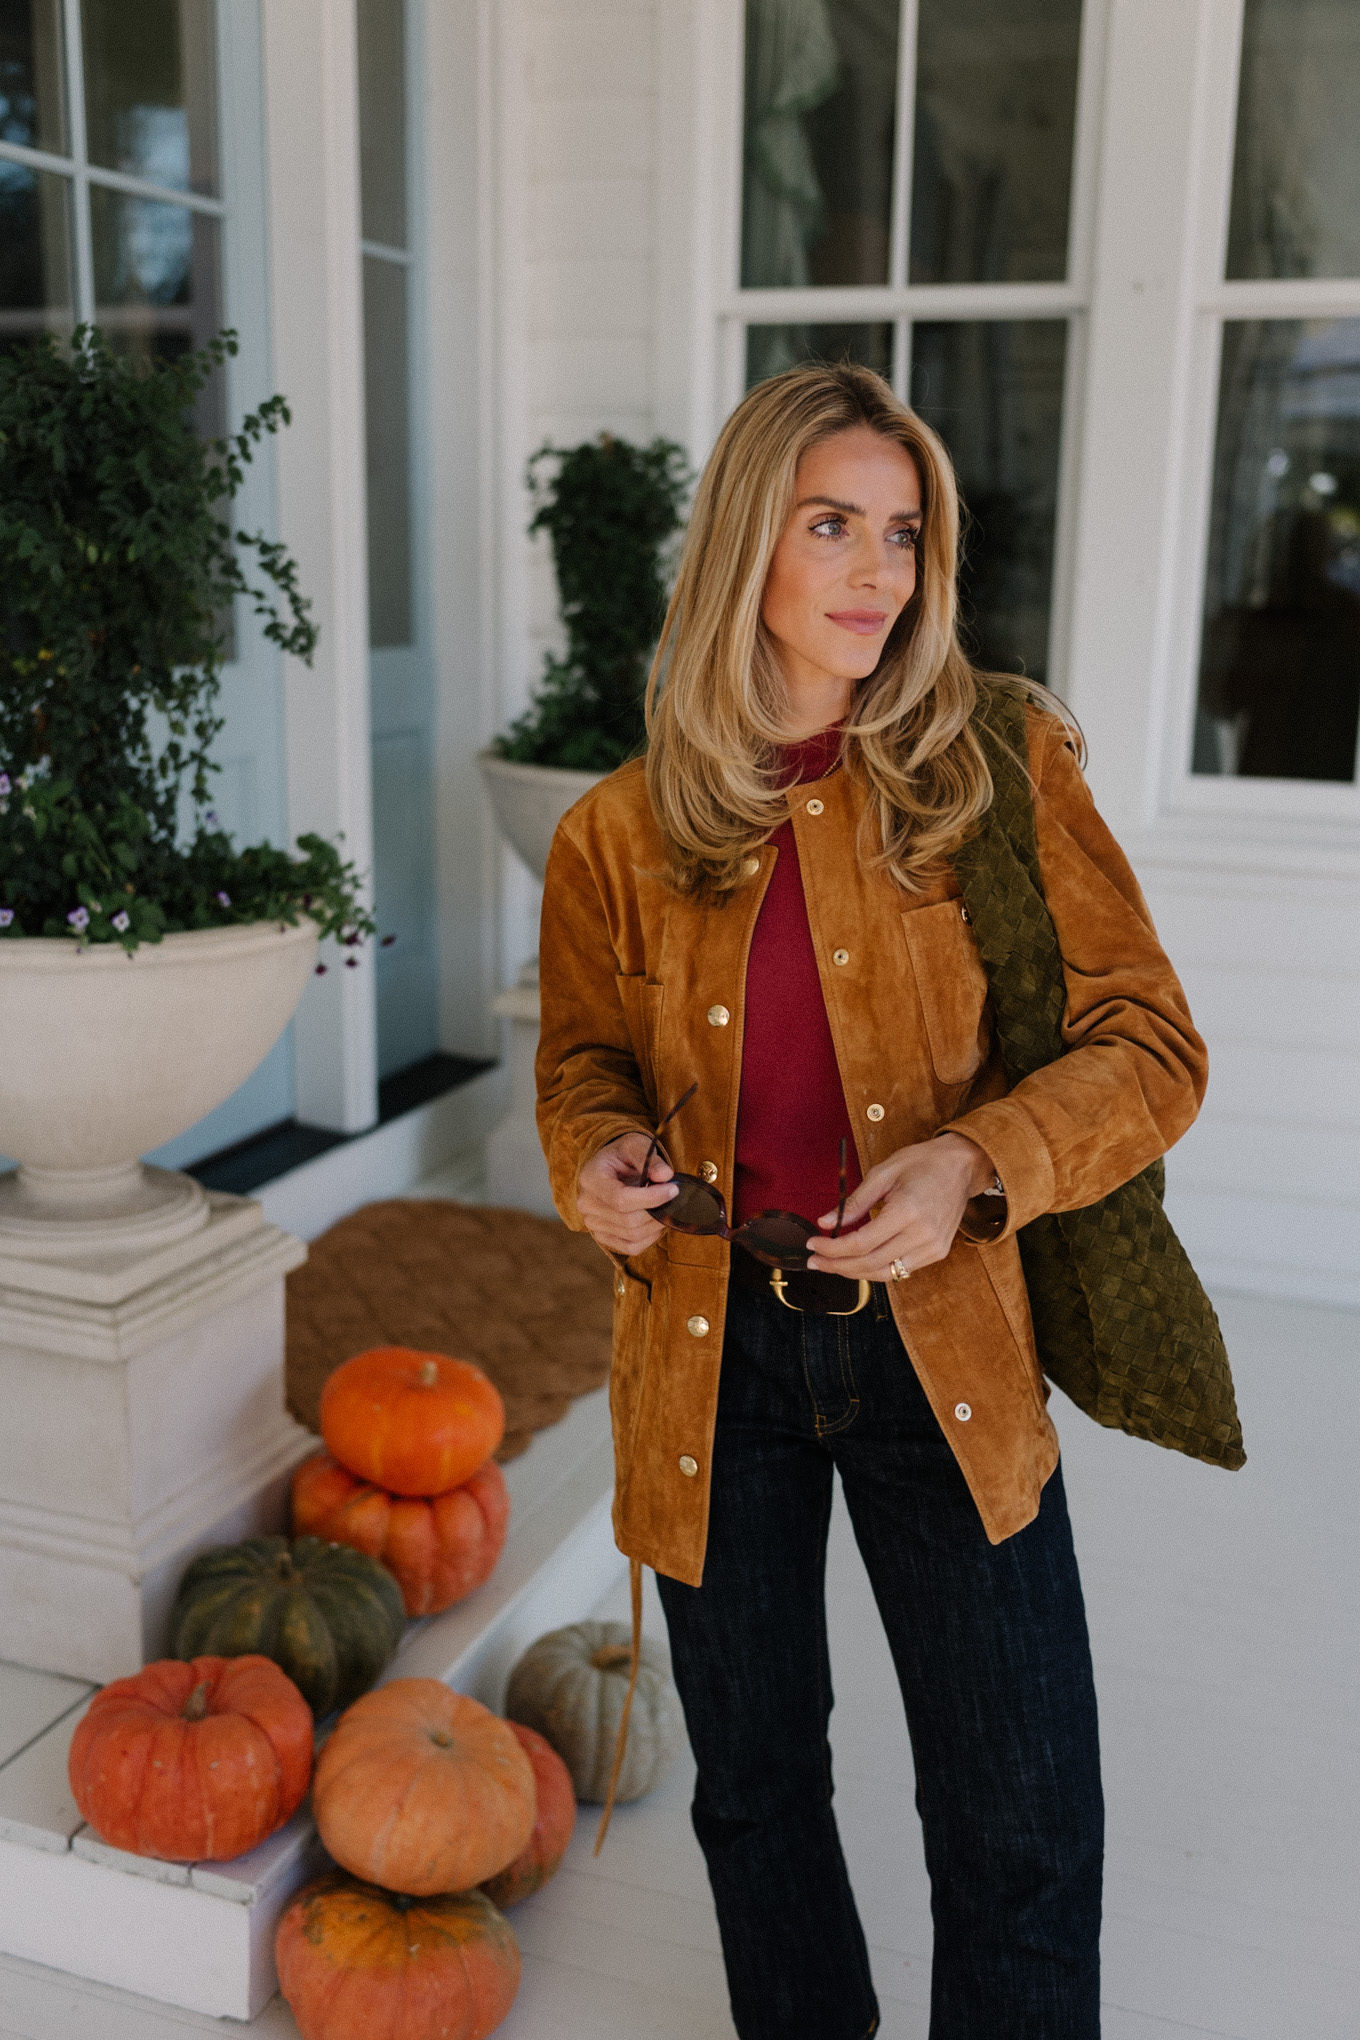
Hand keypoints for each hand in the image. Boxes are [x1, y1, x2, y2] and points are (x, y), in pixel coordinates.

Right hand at [577, 1132, 677, 1257]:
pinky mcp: (602, 1236)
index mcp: (590, 1178)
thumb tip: (665, 1176)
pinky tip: (655, 1223)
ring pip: (633, 1235)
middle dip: (657, 1211)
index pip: (621, 1199)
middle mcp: (586, 1204)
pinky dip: (649, 1238)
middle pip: (628, 1220)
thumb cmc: (623, 1154)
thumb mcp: (635, 1145)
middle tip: (672, 1198)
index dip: (651, 1198)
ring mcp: (592, 1223)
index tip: (673, 1189)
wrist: (611, 1167)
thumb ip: (650, 1159)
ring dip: (656, 1225)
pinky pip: (631, 1247)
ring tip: (664, 1208)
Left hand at [805, 1133, 994, 1281]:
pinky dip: (876, 1268)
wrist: (961, 1165)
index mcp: (907, 1211)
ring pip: (884, 1273)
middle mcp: (922, 1235)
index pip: (861, 1243)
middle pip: (870, 1263)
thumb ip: (854, 1201)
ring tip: (831, 1264)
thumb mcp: (883, 1173)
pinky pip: (900, 1270)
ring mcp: (933, 1247)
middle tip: (814, 1261)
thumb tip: (824, 1222)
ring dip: (854, 1272)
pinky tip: (859, 1260)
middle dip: (836, 1266)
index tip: (812, 1245)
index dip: (832, 1249)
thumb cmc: (922, 1163)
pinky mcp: (938, 1253)